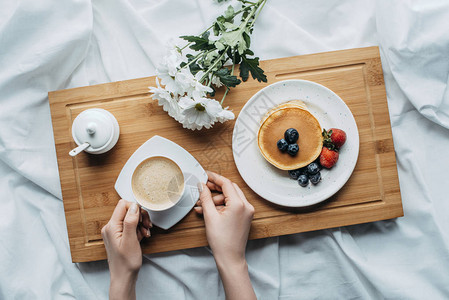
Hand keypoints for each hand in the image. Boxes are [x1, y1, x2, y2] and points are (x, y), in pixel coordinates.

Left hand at [101, 199, 151, 299]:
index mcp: (111, 226)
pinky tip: (142, 236)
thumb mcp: (130, 240)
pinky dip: (138, 229)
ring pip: (131, 218)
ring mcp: (115, 232)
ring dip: (141, 224)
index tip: (142, 219)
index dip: (135, 209)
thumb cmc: (126, 262)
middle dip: (140, 217)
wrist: (124, 276)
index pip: (123, 205)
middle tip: (147, 226)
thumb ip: (131, 221)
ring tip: (145, 233)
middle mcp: (111, 227)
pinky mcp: (119, 236)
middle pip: (128, 211)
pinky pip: (130, 226)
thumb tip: (134, 206)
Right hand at [195, 171, 255, 299]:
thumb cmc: (221, 240)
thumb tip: (201, 185)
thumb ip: (205, 198)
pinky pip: (233, 205)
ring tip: (201, 204)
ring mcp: (247, 211)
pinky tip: (208, 210)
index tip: (205, 174)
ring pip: (231, 196)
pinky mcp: (246, 216)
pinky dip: (222, 205)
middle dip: (215, 188)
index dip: (214, 177)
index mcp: (239, 204)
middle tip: (203, 187)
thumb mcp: (210, 216)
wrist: (230, 257)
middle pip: (230, 188)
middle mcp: (246, 205)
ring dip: (216, 198)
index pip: (226, 183)